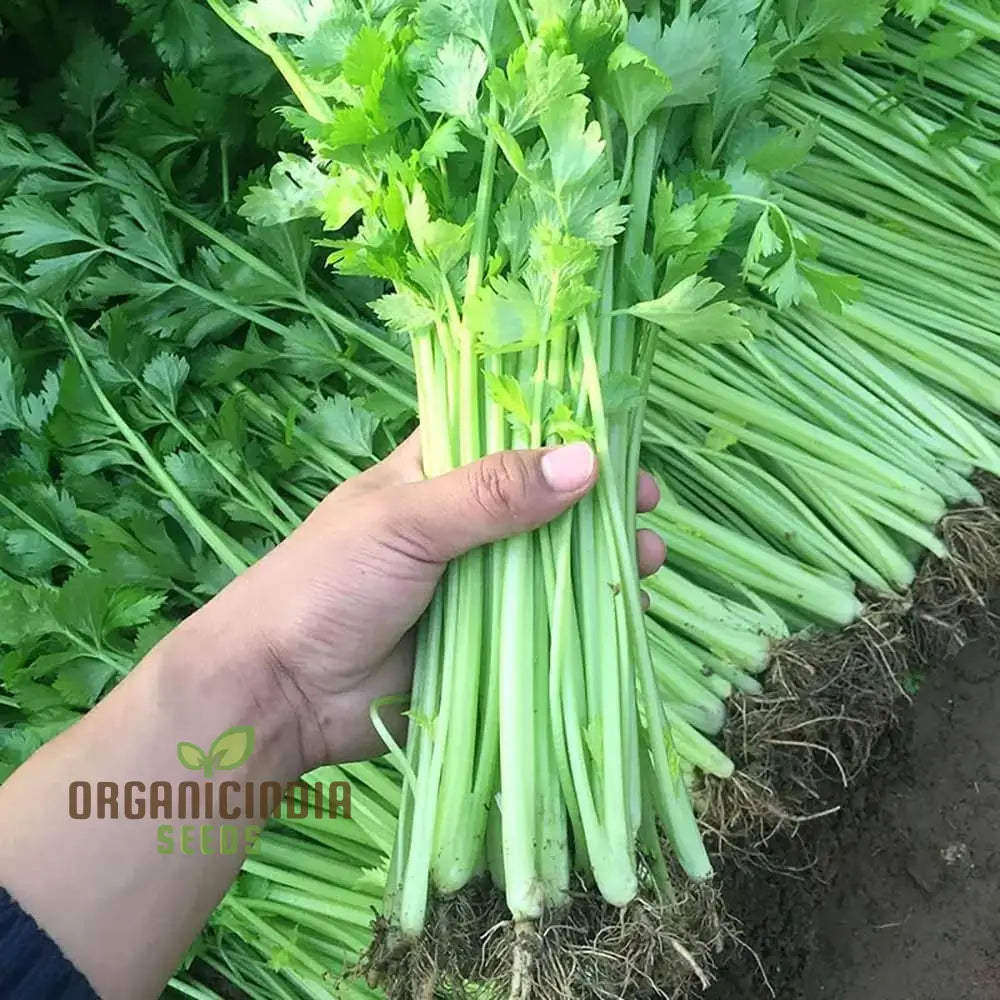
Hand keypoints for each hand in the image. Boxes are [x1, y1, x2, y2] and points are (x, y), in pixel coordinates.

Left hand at [189, 434, 666, 772]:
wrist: (280, 692)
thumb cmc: (327, 583)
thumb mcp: (406, 522)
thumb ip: (490, 494)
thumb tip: (587, 462)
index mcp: (432, 472)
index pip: (507, 432)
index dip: (564, 430)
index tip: (621, 438)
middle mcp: (460, 522)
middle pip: (543, 501)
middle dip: (597, 503)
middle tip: (647, 505)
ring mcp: (475, 583)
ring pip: (552, 563)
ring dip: (602, 560)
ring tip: (651, 560)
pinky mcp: (484, 640)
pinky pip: (545, 622)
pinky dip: (585, 617)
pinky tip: (628, 613)